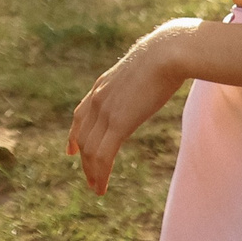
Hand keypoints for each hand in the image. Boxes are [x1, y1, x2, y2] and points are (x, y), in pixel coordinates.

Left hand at [66, 19, 201, 193]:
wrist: (168, 52)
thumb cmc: (169, 53)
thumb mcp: (148, 65)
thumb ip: (145, 75)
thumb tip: (159, 74)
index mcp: (104, 85)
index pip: (81, 114)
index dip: (75, 134)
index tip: (72, 149)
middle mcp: (98, 99)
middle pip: (84, 137)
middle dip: (85, 160)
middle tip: (90, 178)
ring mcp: (106, 111)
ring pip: (90, 150)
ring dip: (92, 172)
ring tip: (97, 188)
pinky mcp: (118, 123)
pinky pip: (103, 155)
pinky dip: (100, 174)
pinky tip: (102, 187)